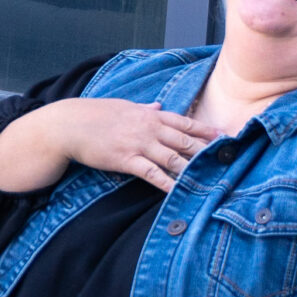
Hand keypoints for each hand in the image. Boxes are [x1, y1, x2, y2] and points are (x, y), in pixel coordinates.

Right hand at [35, 98, 219, 193]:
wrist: (68, 124)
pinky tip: (179, 191)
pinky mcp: (126, 159)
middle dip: (208, 151)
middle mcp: (149, 128)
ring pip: (173, 157)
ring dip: (193, 169)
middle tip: (228, 161)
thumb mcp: (123, 106)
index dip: (207, 130)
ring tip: (211, 179)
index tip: (225, 137)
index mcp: (150, 115)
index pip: (185, 122)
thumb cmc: (94, 114)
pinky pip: (152, 173)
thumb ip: (144, 108)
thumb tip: (159, 105)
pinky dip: (167, 183)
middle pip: (186, 140)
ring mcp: (138, 144)